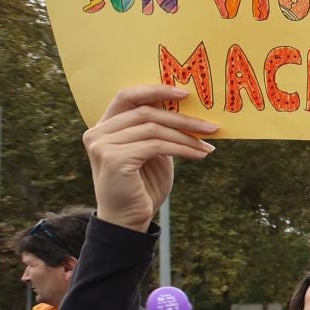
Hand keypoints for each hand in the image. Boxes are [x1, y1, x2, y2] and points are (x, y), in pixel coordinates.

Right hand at [82, 87, 217, 231]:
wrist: (129, 220)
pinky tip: (199, 155)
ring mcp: (102, 145)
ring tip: (208, 146)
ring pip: (154, 128)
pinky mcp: (113, 158)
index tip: (186, 93)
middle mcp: (98, 132)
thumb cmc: (142, 185)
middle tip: (212, 126)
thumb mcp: (152, 152)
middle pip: (146, 111)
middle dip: (183, 118)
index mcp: (105, 126)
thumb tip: (188, 110)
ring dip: (187, 136)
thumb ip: (158, 130)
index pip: (128, 96)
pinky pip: (157, 145)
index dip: (156, 89)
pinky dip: (183, 149)